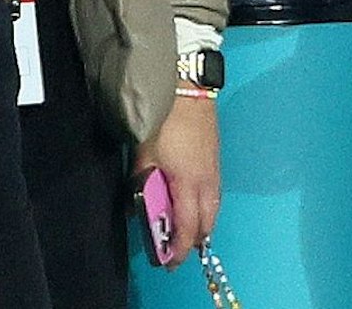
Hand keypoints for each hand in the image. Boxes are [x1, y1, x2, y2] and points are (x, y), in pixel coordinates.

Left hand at [134, 90, 220, 266]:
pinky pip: (214, 195)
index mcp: (188, 184)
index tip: (169, 262)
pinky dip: (205, 207)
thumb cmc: (163, 121)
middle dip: (193, 240)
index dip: (179, 248)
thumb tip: (136, 207)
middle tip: (176, 248)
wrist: (188, 89)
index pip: (187, 227)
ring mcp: (214, 171)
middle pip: (206, 223)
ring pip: (213, 209)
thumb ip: (142, 182)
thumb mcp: (144, 152)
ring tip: (185, 230)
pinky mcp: (215, 160)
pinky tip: (194, 203)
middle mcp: (206, 182)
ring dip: (201, 223)